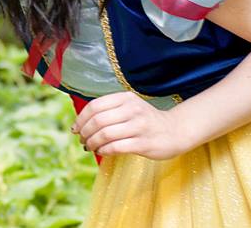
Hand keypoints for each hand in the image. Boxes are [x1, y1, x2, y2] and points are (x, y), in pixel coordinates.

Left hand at [71, 91, 190, 160]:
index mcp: (125, 98)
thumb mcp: (129, 107)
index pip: (95, 106)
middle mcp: (132, 109)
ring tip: (90, 147)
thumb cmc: (146, 120)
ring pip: (105, 134)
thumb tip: (81, 123)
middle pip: (98, 120)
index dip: (81, 118)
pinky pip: (116, 147)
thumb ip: (109, 110)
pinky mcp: (144, 143)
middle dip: (85, 132)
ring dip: (92, 143)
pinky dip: (104, 150)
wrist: (175, 131)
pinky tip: (102, 151)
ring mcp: (139, 126)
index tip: (75, 128)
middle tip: (82, 140)